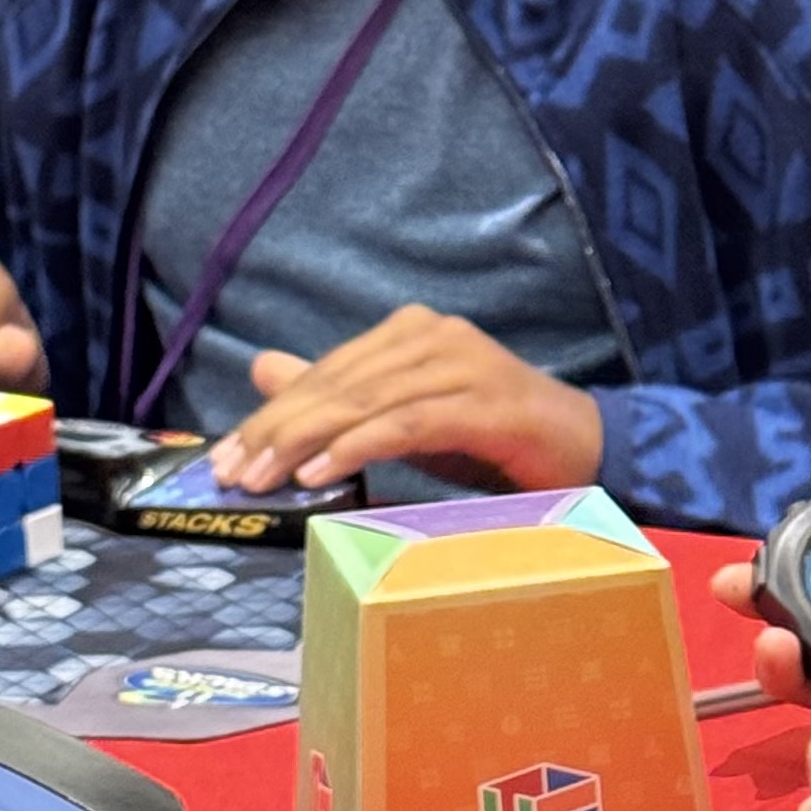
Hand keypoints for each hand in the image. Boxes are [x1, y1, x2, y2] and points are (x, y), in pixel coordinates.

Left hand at [206, 307, 602, 494]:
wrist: (583, 448)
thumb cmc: (490, 436)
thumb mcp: (404, 417)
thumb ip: (341, 397)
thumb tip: (263, 369)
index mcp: (410, 331)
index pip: (326, 372)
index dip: (273, 413)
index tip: (227, 458)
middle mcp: (432, 334)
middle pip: (338, 384)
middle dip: (277, 430)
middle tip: (233, 474)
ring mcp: (461, 364)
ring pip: (365, 401)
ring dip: (306, 442)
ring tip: (264, 478)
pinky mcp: (483, 402)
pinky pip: (407, 423)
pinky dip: (358, 446)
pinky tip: (320, 472)